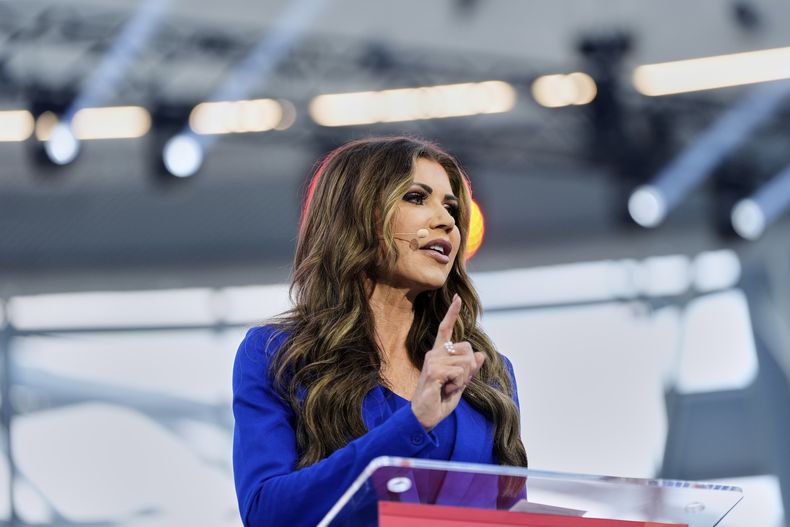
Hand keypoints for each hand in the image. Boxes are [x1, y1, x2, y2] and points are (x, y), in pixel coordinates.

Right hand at [410, 294, 485, 430]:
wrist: (425, 416)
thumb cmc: (440, 400)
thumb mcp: (460, 383)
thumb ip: (469, 369)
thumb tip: (480, 355)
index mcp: (439, 354)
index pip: (445, 329)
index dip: (452, 313)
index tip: (457, 298)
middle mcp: (434, 353)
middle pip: (467, 349)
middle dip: (469, 369)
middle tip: (456, 383)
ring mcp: (432, 360)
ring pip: (466, 362)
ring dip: (464, 379)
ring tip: (449, 387)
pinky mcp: (434, 370)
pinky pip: (459, 373)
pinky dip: (458, 385)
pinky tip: (445, 390)